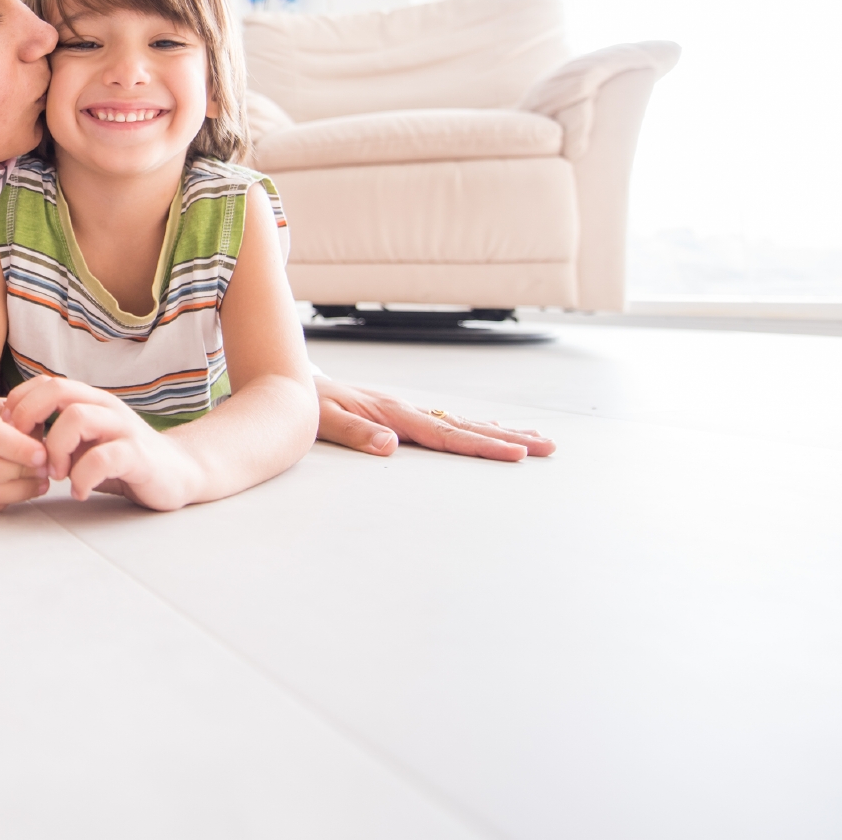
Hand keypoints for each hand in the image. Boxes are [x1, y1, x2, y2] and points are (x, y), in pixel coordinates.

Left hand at [3, 376, 198, 510]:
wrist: (179, 473)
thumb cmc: (124, 459)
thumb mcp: (88, 441)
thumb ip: (60, 433)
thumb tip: (15, 436)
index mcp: (92, 401)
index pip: (47, 383)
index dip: (21, 402)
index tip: (11, 432)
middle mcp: (107, 407)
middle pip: (58, 390)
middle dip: (31, 417)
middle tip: (27, 451)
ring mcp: (124, 429)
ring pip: (77, 418)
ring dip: (56, 449)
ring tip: (57, 475)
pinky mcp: (138, 457)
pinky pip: (102, 459)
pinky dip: (82, 478)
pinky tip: (79, 491)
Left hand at [314, 377, 554, 460]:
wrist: (293, 387)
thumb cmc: (305, 406)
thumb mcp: (322, 421)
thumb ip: (354, 434)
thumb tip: (391, 445)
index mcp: (394, 415)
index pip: (447, 435)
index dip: (484, 446)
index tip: (517, 455)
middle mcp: (407, 411)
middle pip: (466, 426)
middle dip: (508, 438)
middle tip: (548, 447)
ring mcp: (407, 411)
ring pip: (463, 422)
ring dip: (500, 431)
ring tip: (537, 439)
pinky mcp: (402, 415)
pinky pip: (448, 422)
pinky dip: (476, 426)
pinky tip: (494, 429)